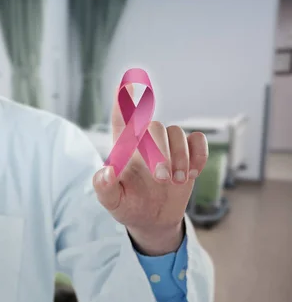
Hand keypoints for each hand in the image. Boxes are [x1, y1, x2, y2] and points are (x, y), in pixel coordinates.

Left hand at [92, 83, 208, 255]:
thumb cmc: (128, 206)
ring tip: (176, 182)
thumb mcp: (112, 203)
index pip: (121, 118)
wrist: (152, 219)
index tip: (127, 81)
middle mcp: (144, 141)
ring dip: (179, 157)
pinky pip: (198, 140)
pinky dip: (198, 156)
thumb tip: (106, 172)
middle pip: (154, 126)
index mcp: (122, 148)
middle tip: (160, 178)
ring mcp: (167, 145)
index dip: (124, 100)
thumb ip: (104, 189)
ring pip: (177, 133)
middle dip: (160, 151)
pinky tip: (190, 174)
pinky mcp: (187, 152)